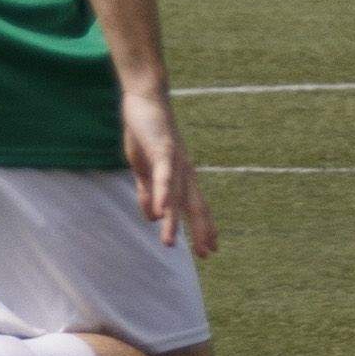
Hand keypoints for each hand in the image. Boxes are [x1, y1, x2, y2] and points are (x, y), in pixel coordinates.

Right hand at [119, 88, 217, 256]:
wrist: (145, 100)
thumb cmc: (147, 133)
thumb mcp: (144, 169)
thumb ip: (148, 193)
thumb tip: (152, 218)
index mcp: (181, 176)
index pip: (196, 207)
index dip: (203, 228)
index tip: (210, 250)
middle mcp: (184, 171)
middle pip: (195, 205)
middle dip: (201, 230)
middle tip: (207, 255)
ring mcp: (175, 161)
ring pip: (176, 196)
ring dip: (172, 221)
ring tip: (168, 244)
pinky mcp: (163, 150)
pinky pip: (163, 176)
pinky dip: (161, 194)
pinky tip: (159, 212)